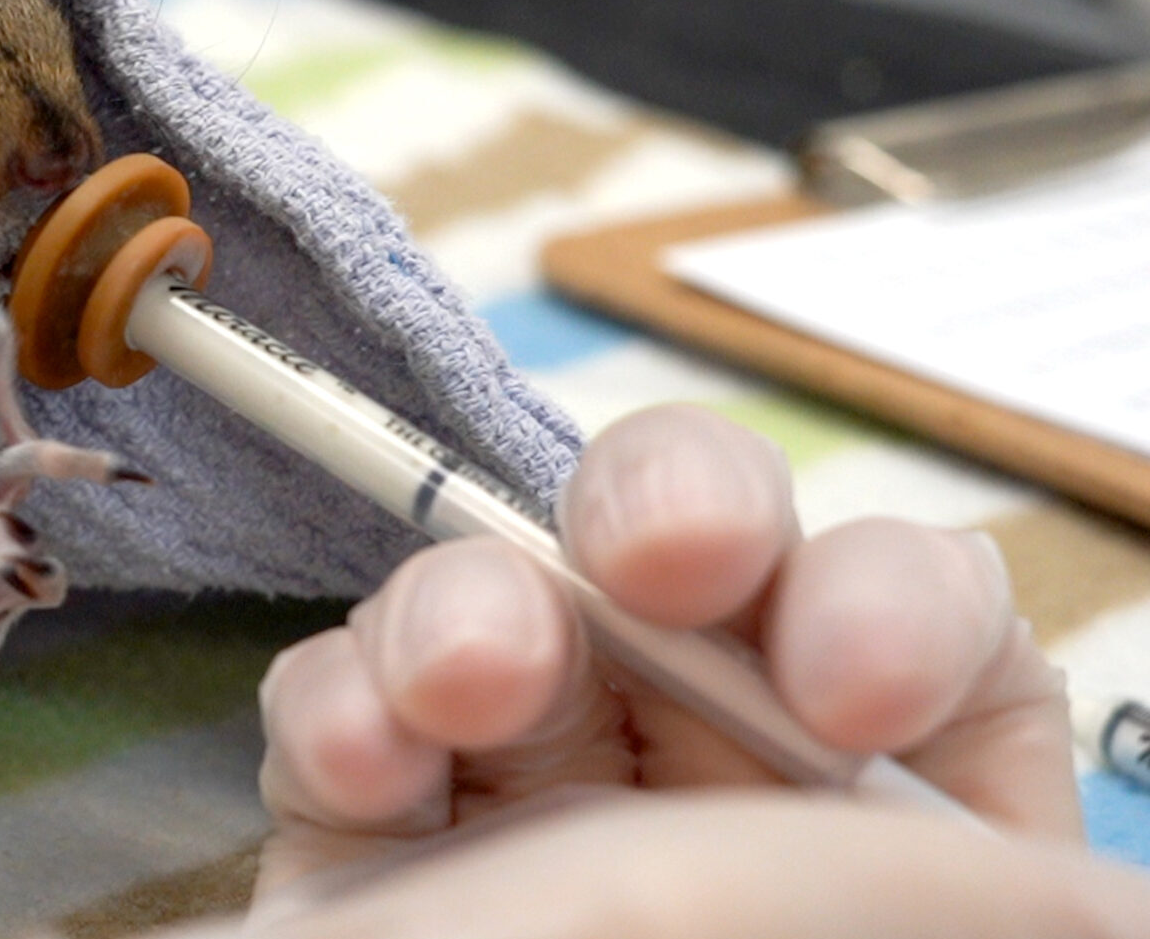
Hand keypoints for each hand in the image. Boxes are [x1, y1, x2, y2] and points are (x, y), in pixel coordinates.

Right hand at [245, 403, 1149, 937]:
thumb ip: (981, 903)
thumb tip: (1090, 881)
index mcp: (888, 846)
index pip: (924, 640)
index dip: (894, 602)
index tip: (857, 692)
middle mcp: (714, 809)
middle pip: (702, 564)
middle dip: (678, 516)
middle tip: (665, 564)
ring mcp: (519, 813)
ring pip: (505, 602)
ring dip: (476, 605)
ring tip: (470, 683)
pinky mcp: (361, 841)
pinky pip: (340, 705)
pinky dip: (340, 705)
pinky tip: (366, 768)